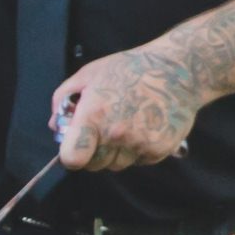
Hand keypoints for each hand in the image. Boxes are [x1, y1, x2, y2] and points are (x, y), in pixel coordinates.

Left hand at [50, 46, 200, 172]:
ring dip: (116, 151)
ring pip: (116, 164)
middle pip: (93, 165)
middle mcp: (116, 134)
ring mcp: (139, 144)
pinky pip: (138, 161)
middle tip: (103, 129)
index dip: (70, 155)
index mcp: (94, 115)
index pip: (72, 158)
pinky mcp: (158, 150)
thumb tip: (56, 126)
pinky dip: (137, 150)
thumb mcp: (90, 73)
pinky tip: (144, 127)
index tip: (74, 147)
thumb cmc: (131, 69)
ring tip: (128, 123)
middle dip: (93, 151)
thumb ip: (64, 99)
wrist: (178, 70)